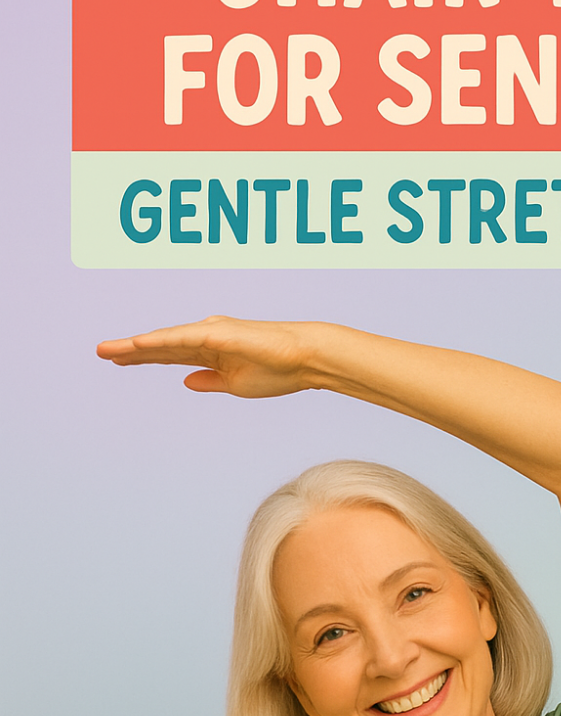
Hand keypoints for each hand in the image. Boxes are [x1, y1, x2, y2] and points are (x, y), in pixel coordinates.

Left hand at [96, 315, 321, 397]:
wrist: (305, 360)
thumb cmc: (278, 370)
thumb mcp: (236, 383)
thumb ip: (210, 380)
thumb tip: (184, 379)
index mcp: (212, 351)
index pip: (170, 354)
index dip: (143, 357)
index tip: (118, 359)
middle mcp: (208, 336)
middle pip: (162, 345)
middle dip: (130, 350)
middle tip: (100, 352)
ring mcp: (212, 332)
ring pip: (166, 339)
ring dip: (136, 345)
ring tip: (108, 350)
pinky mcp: (219, 333)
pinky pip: (182, 338)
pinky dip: (159, 341)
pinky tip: (138, 345)